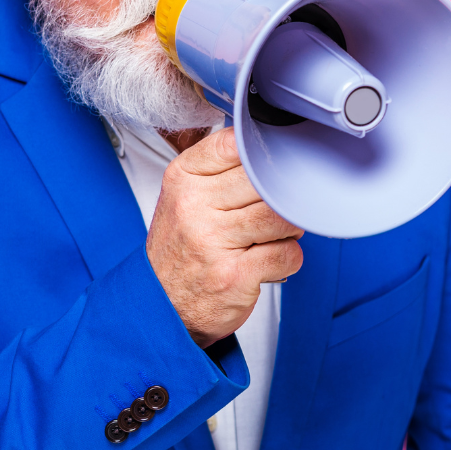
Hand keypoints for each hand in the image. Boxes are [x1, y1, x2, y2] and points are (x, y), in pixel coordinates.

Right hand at [146, 127, 304, 347]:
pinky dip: (288, 257)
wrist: (161, 305)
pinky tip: (269, 260)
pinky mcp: (234, 275)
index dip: (262, 154)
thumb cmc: (180, 249)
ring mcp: (214, 241)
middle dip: (281, 195)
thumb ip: (221, 170)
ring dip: (289, 227)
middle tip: (278, 206)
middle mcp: (194, 206)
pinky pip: (287, 254)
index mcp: (183, 179)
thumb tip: (268, 149)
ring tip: (276, 233)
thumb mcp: (184, 196)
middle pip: (265, 181)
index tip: (269, 166)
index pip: (235, 145)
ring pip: (281, 216)